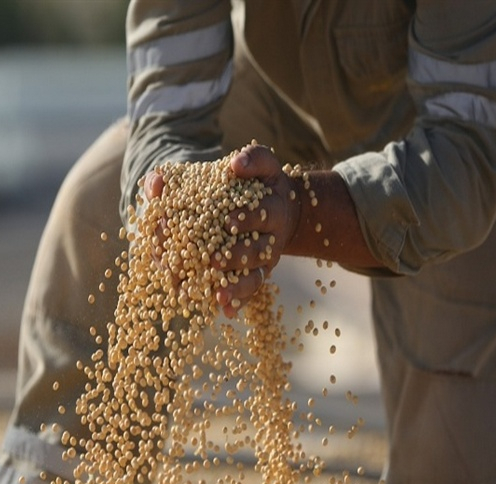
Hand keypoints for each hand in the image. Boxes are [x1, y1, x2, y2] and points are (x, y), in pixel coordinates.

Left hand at [213, 144, 300, 317]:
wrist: (282, 206)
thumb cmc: (260, 182)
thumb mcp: (259, 166)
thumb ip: (250, 160)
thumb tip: (235, 164)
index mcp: (273, 208)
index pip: (261, 213)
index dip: (247, 217)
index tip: (228, 220)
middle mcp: (272, 236)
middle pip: (258, 250)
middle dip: (236, 256)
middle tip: (212, 259)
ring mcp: (265, 258)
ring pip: (254, 275)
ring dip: (237, 286)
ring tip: (217, 294)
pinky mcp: (258, 273)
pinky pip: (250, 290)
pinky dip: (240, 301)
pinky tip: (225, 312)